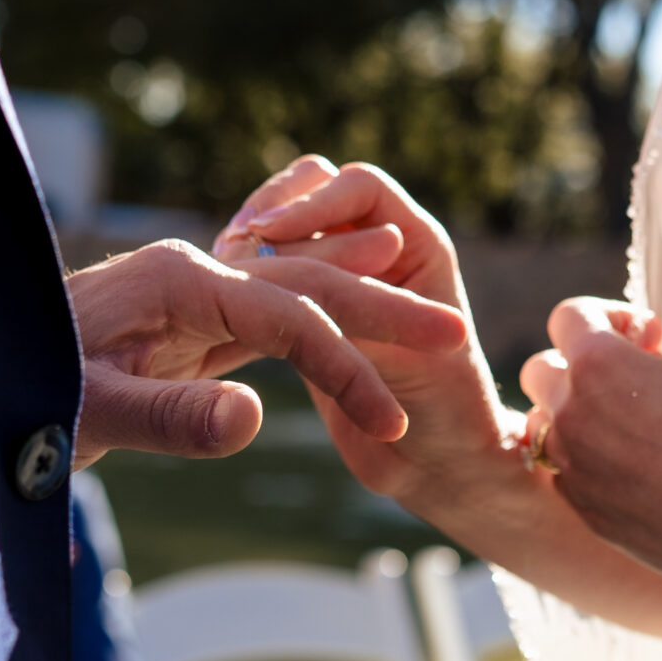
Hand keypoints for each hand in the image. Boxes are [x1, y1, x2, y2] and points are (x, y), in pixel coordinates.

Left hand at [68, 238, 465, 465]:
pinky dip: (319, 332)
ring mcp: (191, 293)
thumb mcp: (90, 417)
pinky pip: (269, 320)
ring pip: (296, 296)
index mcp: (179, 283)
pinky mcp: (186, 321)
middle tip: (456, 338)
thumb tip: (253, 421)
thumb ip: (170, 419)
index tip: (392, 422)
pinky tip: (356, 334)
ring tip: (432, 325)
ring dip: (362, 313)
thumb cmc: (19, 396)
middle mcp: (192, 274)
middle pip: (307, 285)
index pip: (289, 318)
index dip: (346, 368)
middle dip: (382, 313)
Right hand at [213, 159, 516, 514]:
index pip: (360, 190)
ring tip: (218, 265)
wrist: (442, 470)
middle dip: (271, 213)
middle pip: (314, 194)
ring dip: (251, 241)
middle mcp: (378, 252)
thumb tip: (296, 300)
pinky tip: (211, 301)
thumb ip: (354, 332)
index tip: (267, 235)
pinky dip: (243, 277)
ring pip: (286, 231)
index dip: (314, 203)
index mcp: (417, 247)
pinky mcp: (310, 315)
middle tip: (231, 246)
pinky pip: (269, 275)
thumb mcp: (404, 371)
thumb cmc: (450, 421)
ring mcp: (342, 280)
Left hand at [520, 297, 661, 592]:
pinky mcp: (583, 508)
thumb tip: (643, 365)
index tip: (642, 337)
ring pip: (543, 426)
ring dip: (572, 418)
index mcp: (599, 364)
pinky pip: (563, 475)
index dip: (605, 317)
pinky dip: (585, 465)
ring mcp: (571, 465)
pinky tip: (629, 470)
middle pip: (541, 371)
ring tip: (620, 427)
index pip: (570, 317)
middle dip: (576, 367)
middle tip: (624, 382)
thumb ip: (658, 361)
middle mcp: (572, 412)